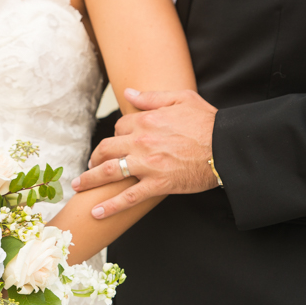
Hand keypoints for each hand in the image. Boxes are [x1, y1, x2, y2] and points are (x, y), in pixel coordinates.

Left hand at [72, 88, 218, 217]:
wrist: (227, 147)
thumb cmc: (208, 122)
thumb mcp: (181, 98)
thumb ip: (152, 97)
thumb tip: (129, 92)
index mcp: (146, 120)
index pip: (119, 127)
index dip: (116, 135)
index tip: (117, 142)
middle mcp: (141, 142)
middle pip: (106, 149)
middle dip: (94, 157)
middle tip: (90, 164)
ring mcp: (147, 164)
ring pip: (109, 172)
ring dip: (90, 179)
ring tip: (79, 185)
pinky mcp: (157, 184)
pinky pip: (128, 197)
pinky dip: (110, 206)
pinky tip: (96, 212)